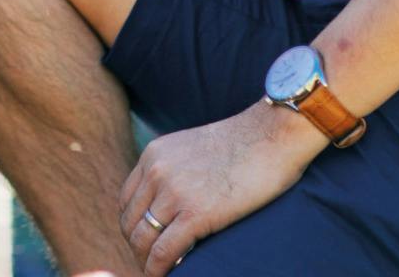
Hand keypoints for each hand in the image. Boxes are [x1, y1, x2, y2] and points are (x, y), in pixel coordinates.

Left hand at [118, 99, 327, 273]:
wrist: (271, 135)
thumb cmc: (243, 145)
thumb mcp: (192, 149)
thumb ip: (175, 170)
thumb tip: (172, 202)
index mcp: (153, 155)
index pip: (127, 200)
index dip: (132, 227)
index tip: (143, 243)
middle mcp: (156, 172)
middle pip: (130, 221)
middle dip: (136, 247)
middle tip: (148, 263)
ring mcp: (174, 192)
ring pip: (143, 238)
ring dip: (145, 261)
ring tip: (155, 273)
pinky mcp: (196, 213)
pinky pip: (165, 250)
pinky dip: (158, 269)